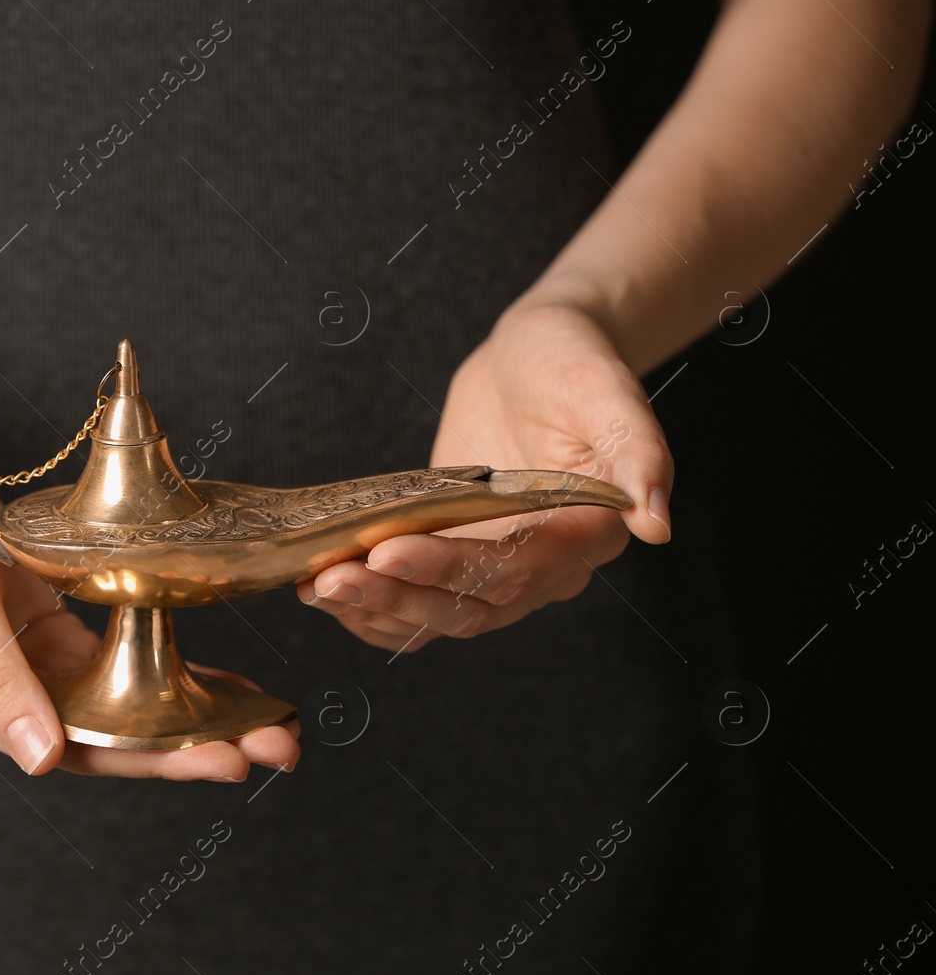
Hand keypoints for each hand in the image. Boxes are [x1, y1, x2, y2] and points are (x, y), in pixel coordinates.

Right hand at [0, 433, 299, 778]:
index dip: (157, 758)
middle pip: (113, 738)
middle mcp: (6, 701)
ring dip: (194, 718)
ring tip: (270, 728)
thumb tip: (43, 761)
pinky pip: (117, 666)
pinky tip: (226, 683)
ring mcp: (27, 669)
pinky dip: (170, 673)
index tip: (227, 758)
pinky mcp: (45, 634)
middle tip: (276, 750)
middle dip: (196, 747)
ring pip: (124, 708)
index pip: (80, 748)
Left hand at [295, 302, 673, 653]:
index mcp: (587, 535)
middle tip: (330, 581)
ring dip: (375, 610)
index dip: (448, 568)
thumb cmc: (573, 361)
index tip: (385, 551)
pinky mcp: (460, 560)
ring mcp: (499, 571)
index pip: (511, 570)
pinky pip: (419, 601)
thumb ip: (639, 452)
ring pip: (437, 615)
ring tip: (316, 588)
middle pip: (467, 608)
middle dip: (395, 597)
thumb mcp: (605, 389)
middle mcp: (546, 569)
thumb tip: (657, 521)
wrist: (536, 359)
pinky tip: (324, 591)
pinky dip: (374, 606)